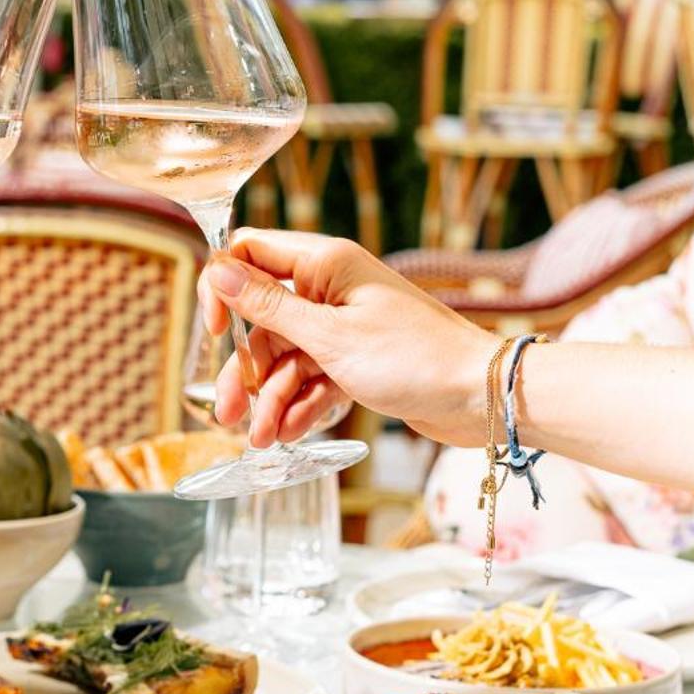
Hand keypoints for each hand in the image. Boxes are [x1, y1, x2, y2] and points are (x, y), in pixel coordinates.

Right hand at [200, 231, 494, 449]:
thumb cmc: (414, 358)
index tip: (213, 333)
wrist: (480, 397)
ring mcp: (344, 325)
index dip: (222, 290)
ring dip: (272, 397)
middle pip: (263, 321)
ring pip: (285, 356)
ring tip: (263, 439)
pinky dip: (302, 404)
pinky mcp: (357, 359)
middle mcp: (330, 289)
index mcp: (324, 263)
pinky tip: (292, 434)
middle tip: (226, 413)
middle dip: (245, 369)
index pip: (250, 255)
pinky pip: (313, 377)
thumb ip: (268, 307)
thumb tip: (216, 270)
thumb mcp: (329, 337)